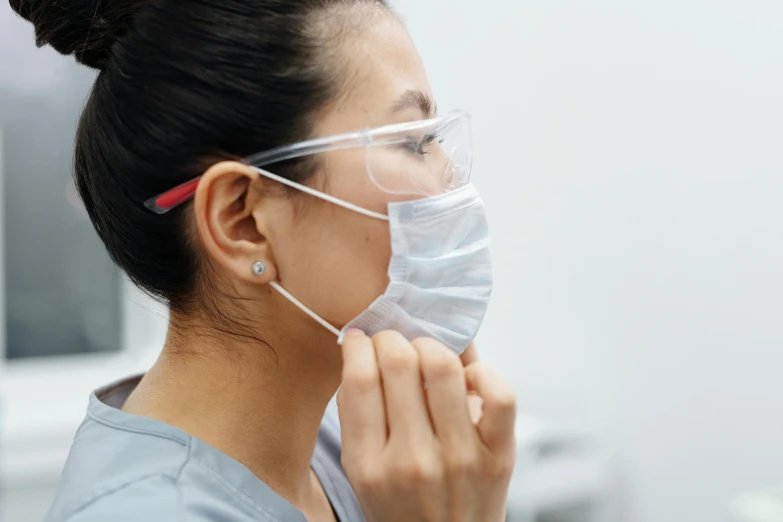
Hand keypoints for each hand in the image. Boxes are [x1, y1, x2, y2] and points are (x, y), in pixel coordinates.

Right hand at [337, 330, 515, 521]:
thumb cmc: (401, 506)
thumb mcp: (362, 471)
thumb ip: (359, 413)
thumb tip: (365, 346)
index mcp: (370, 465)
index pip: (359, 380)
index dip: (359, 346)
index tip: (361, 338)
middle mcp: (414, 460)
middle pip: (400, 364)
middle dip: (392, 338)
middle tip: (392, 341)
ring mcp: (460, 457)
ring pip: (444, 367)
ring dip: (431, 345)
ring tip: (425, 352)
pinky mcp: (499, 456)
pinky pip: (499, 395)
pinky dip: (483, 372)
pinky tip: (467, 378)